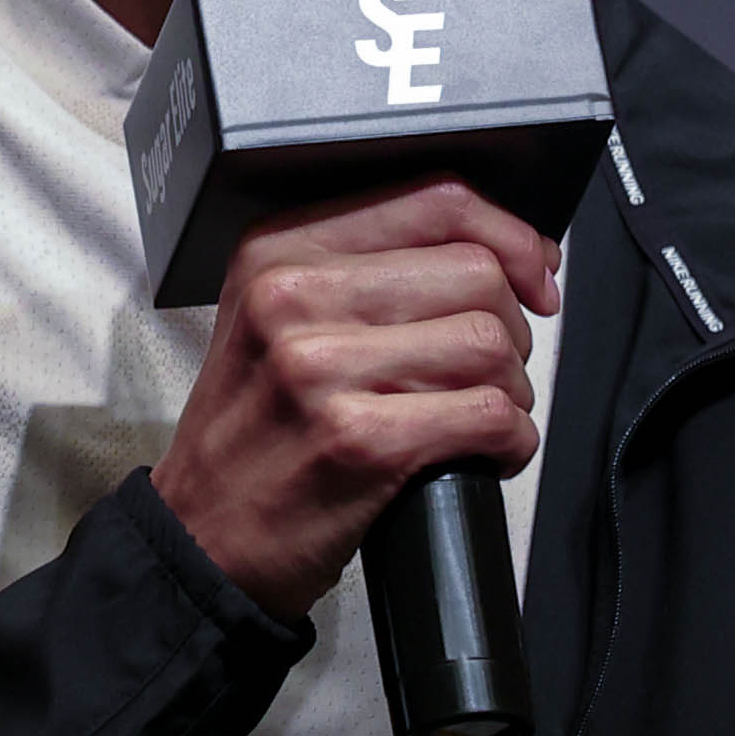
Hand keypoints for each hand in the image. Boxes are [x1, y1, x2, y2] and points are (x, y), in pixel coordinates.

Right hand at [147, 177, 553, 623]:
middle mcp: (291, 295)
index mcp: (277, 250)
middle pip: (477, 274)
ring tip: (474, 416)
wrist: (201, 535)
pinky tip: (480, 454)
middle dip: (510, 328)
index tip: (533, 279)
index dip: (511, 237)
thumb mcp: (272, 317)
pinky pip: (492, 417)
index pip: (435, 200)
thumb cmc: (253, 430)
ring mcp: (321, 368)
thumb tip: (502, 255)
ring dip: (510, 391)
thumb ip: (362, 269)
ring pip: (491, 344)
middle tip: (486, 370)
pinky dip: (511, 441)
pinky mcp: (361, 440)